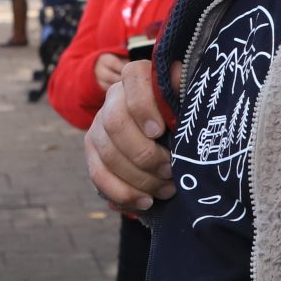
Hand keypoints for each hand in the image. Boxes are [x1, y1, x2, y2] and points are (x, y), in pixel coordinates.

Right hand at [86, 59, 173, 214]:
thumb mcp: (188, 103)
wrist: (167, 137)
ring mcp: (99, 126)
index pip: (133, 78)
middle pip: (115, 123)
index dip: (142, 106)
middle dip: (144, 154)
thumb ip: (185, 93)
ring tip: (166, 190)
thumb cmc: (182, 116)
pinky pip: (98, 175)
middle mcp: (113, 98)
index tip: (159, 131)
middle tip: (170, 171)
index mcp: (138, 78)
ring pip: (108, 154)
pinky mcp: (92, 152)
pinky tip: (145, 202)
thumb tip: (184, 82)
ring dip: (139, 178)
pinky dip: (122, 193)